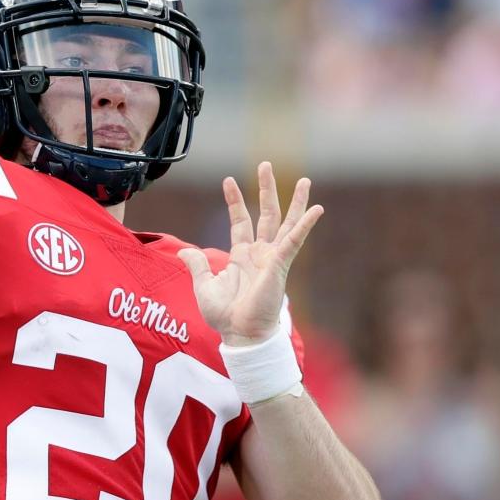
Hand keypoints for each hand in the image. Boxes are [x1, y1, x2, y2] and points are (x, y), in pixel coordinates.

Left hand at [178, 162, 322, 345]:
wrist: (239, 334)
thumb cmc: (224, 316)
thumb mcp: (203, 286)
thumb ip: (196, 265)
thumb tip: (182, 251)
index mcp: (241, 256)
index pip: (240, 221)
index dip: (235, 201)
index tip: (229, 180)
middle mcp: (260, 253)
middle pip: (267, 214)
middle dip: (266, 189)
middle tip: (266, 165)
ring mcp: (272, 258)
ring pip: (287, 223)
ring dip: (295, 202)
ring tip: (305, 180)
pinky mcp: (280, 265)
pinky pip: (295, 241)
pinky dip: (305, 225)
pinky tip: (316, 209)